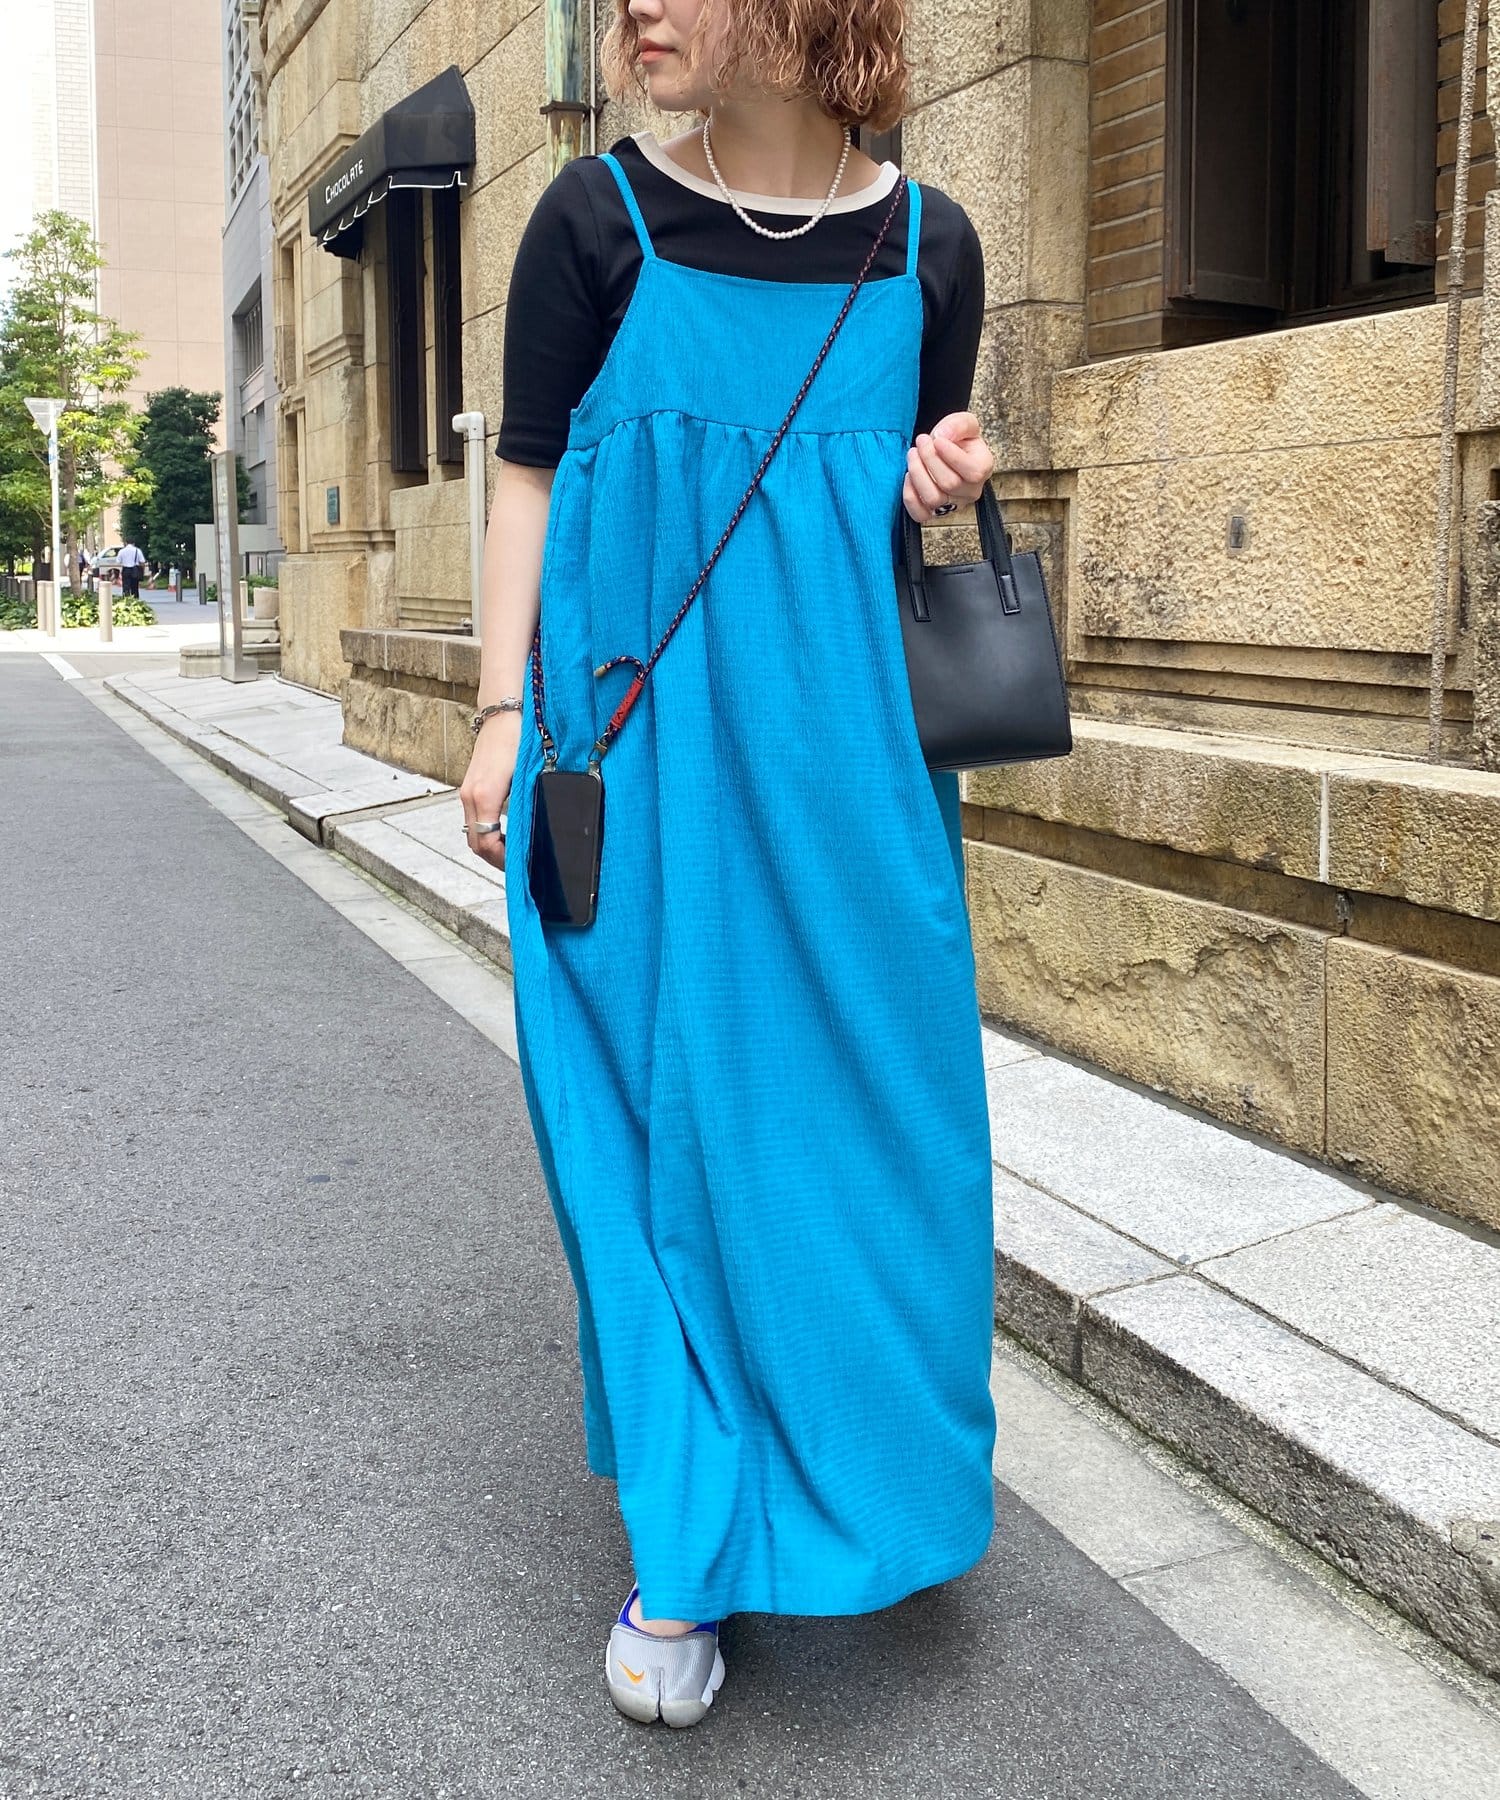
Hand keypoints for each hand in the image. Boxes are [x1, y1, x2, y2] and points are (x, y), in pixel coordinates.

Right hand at [459, 714, 520, 870]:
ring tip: (513, 853)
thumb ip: (526, 804)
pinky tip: (505, 834)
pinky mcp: (470, 787)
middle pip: (475, 843)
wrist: (502, 714)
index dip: (502, 861)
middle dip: (495, 859)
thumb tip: (534, 833)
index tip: (520, 867)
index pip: (486, 843)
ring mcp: (467, 792)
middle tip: (518, 867)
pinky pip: (473, 820)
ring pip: (472, 832)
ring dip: (489, 847)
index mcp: (484, 796)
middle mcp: (470, 797)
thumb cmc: (519, 739)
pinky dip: (486, 833)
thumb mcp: (528, 775)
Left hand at [902, 412, 996, 522]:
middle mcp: (971, 491)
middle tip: (921, 441)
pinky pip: (919, 514)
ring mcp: (953, 506)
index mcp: (984, 468)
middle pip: (949, 483)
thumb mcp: (964, 422)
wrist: (945, 450)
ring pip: (933, 499)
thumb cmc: (957, 438)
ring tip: (913, 454)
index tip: (937, 439)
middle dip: (930, 458)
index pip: (972, 471)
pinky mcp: (934, 514)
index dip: (951, 455)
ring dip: (917, 473)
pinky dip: (910, 495)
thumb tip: (943, 436)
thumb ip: (958, 424)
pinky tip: (909, 476)